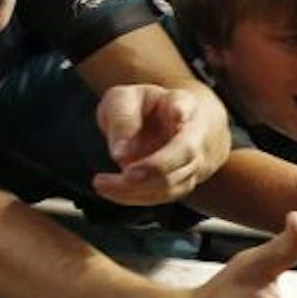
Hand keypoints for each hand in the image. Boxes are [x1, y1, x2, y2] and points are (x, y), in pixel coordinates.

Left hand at [93, 83, 230, 203]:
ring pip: (175, 181)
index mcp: (180, 102)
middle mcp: (194, 133)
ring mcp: (194, 161)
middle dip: (158, 166)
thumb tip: (121, 154)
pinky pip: (163, 195)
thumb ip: (122, 119)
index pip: (184, 104)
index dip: (182, 110)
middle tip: (128, 174)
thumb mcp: (124, 100)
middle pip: (186, 152)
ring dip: (138, 188)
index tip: (178, 114)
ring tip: (102, 183)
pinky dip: (136, 197)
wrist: (168, 125)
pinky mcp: (184, 183)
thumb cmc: (143, 109)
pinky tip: (111, 190)